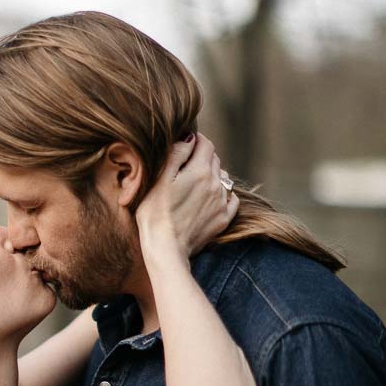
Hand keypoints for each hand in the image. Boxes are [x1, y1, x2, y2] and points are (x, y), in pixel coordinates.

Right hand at [135, 134, 237, 255]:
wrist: (166, 248)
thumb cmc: (155, 213)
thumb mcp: (158, 179)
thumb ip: (176, 154)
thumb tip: (190, 137)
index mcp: (200, 171)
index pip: (205, 144)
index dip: (195, 139)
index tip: (185, 143)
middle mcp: (216, 184)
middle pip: (214, 159)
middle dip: (202, 156)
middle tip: (186, 163)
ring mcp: (221, 203)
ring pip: (223, 178)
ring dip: (212, 175)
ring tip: (195, 182)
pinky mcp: (223, 219)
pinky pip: (231, 199)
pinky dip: (223, 194)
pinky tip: (210, 198)